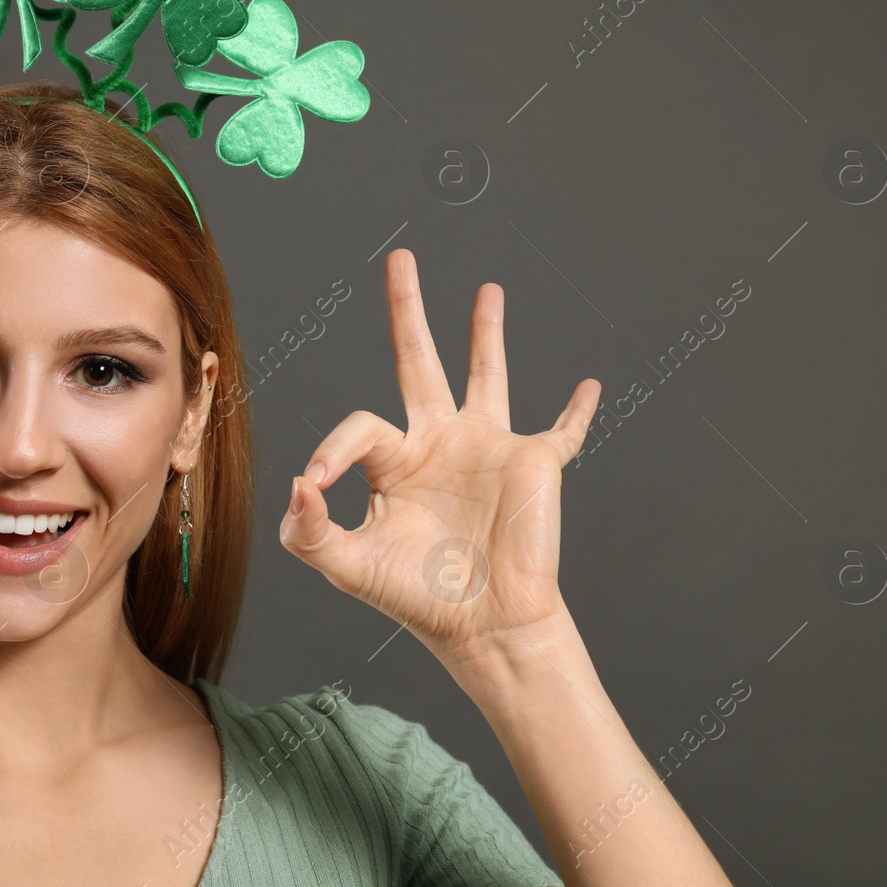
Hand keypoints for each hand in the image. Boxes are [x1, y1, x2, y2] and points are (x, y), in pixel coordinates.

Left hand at [278, 248, 600, 664]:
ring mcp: (488, 448)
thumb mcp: (348, 566)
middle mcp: (438, 443)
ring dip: (485, 333)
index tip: (318, 483)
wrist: (484, 626)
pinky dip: (578, 410)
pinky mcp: (535, 463)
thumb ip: (309, 531)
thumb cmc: (417, 598)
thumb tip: (297, 484)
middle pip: (418, 361)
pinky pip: (563, 431)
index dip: (333, 448)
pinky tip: (588, 386)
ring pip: (485, 374)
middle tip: (400, 260)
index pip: (359, 426)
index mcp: (393, 462)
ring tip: (486, 290)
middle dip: (408, 310)